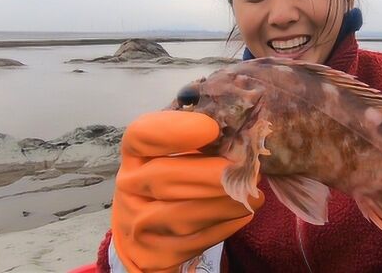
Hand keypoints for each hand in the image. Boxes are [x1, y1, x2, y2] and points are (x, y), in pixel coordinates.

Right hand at [111, 111, 264, 272]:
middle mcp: (129, 187)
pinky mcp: (157, 254)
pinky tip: (243, 214)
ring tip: (253, 194)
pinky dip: (224, 226)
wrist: (142, 236)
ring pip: (182, 215)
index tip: (210, 128)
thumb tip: (235, 133)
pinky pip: (195, 241)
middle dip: (210, 174)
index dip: (172, 130)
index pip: (141, 135)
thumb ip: (195, 141)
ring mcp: (139, 225)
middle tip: (245, 170)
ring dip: (224, 203)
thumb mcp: (170, 155)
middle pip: (164, 178)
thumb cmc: (165, 182)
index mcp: (133, 154)